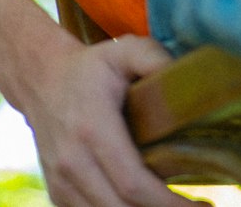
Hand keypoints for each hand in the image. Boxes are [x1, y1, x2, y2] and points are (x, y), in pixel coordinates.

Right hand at [26, 31, 209, 206]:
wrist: (41, 79)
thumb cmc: (91, 67)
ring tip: (173, 205)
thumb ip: (153, 58)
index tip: (200, 206)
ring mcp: (61, 181)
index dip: (167, 202)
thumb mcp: (123, 50)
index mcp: (93, 128)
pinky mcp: (58, 193)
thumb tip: (185, 79)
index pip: (132, 183)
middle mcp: (72, 161)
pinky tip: (143, 204)